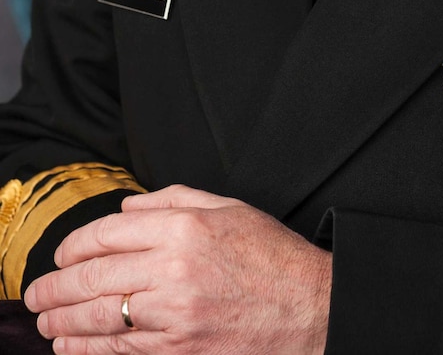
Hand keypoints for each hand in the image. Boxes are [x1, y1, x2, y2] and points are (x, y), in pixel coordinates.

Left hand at [23, 185, 331, 354]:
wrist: (309, 308)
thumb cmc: (271, 256)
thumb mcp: (229, 209)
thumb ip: (174, 200)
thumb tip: (126, 208)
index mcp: (185, 227)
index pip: (108, 233)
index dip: (74, 245)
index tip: (60, 255)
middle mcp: (174, 267)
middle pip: (95, 275)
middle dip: (55, 286)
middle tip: (37, 292)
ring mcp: (174, 313)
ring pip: (99, 316)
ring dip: (61, 320)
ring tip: (44, 320)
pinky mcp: (178, 349)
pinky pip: (120, 350)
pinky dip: (86, 350)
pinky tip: (69, 346)